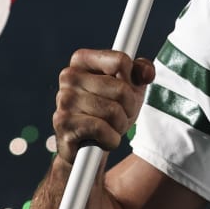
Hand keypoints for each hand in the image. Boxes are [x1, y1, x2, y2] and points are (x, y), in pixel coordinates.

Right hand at [53, 50, 154, 164]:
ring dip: (120, 125)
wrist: (88, 148)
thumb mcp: (130, 88)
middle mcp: (69, 75)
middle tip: (119, 116)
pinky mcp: (62, 122)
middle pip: (121, 89)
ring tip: (109, 128)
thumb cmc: (109, 112)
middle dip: (128, 109)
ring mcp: (64, 99)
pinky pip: (101, 129)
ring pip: (113, 111)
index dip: (132, 82)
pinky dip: (110, 139)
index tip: (125, 93)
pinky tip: (102, 140)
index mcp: (82, 60)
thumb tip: (147, 74)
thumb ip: (142, 71)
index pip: (121, 61)